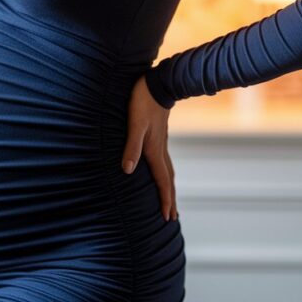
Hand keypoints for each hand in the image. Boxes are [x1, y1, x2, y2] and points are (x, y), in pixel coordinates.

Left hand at [122, 75, 177, 221]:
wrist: (158, 83)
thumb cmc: (143, 102)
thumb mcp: (134, 124)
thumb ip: (131, 147)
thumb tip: (128, 171)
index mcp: (155, 150)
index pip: (162, 180)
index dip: (164, 199)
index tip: (168, 217)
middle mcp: (160, 149)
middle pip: (168, 179)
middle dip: (170, 199)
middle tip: (173, 217)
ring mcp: (162, 142)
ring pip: (169, 170)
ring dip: (169, 187)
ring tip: (170, 200)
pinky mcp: (159, 136)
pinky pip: (165, 161)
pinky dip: (166, 173)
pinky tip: (162, 172)